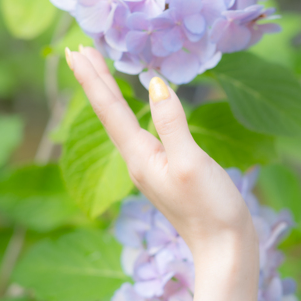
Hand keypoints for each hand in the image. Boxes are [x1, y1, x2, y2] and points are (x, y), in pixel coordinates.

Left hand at [66, 45, 259, 300]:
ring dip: (108, 93)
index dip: (93, 78)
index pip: (109, 109)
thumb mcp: (191, 163)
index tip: (74, 51)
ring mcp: (151, 167)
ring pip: (121, 121)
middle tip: (76, 50)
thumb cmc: (211, 209)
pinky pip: (138, 130)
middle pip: (109, 113)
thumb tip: (154, 83)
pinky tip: (136, 106)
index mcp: (139, 157)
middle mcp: (138, 161)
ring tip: (98, 70)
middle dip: (94, 80)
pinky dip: (129, 109)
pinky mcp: (167, 171)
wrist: (226, 249)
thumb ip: (171, 123)